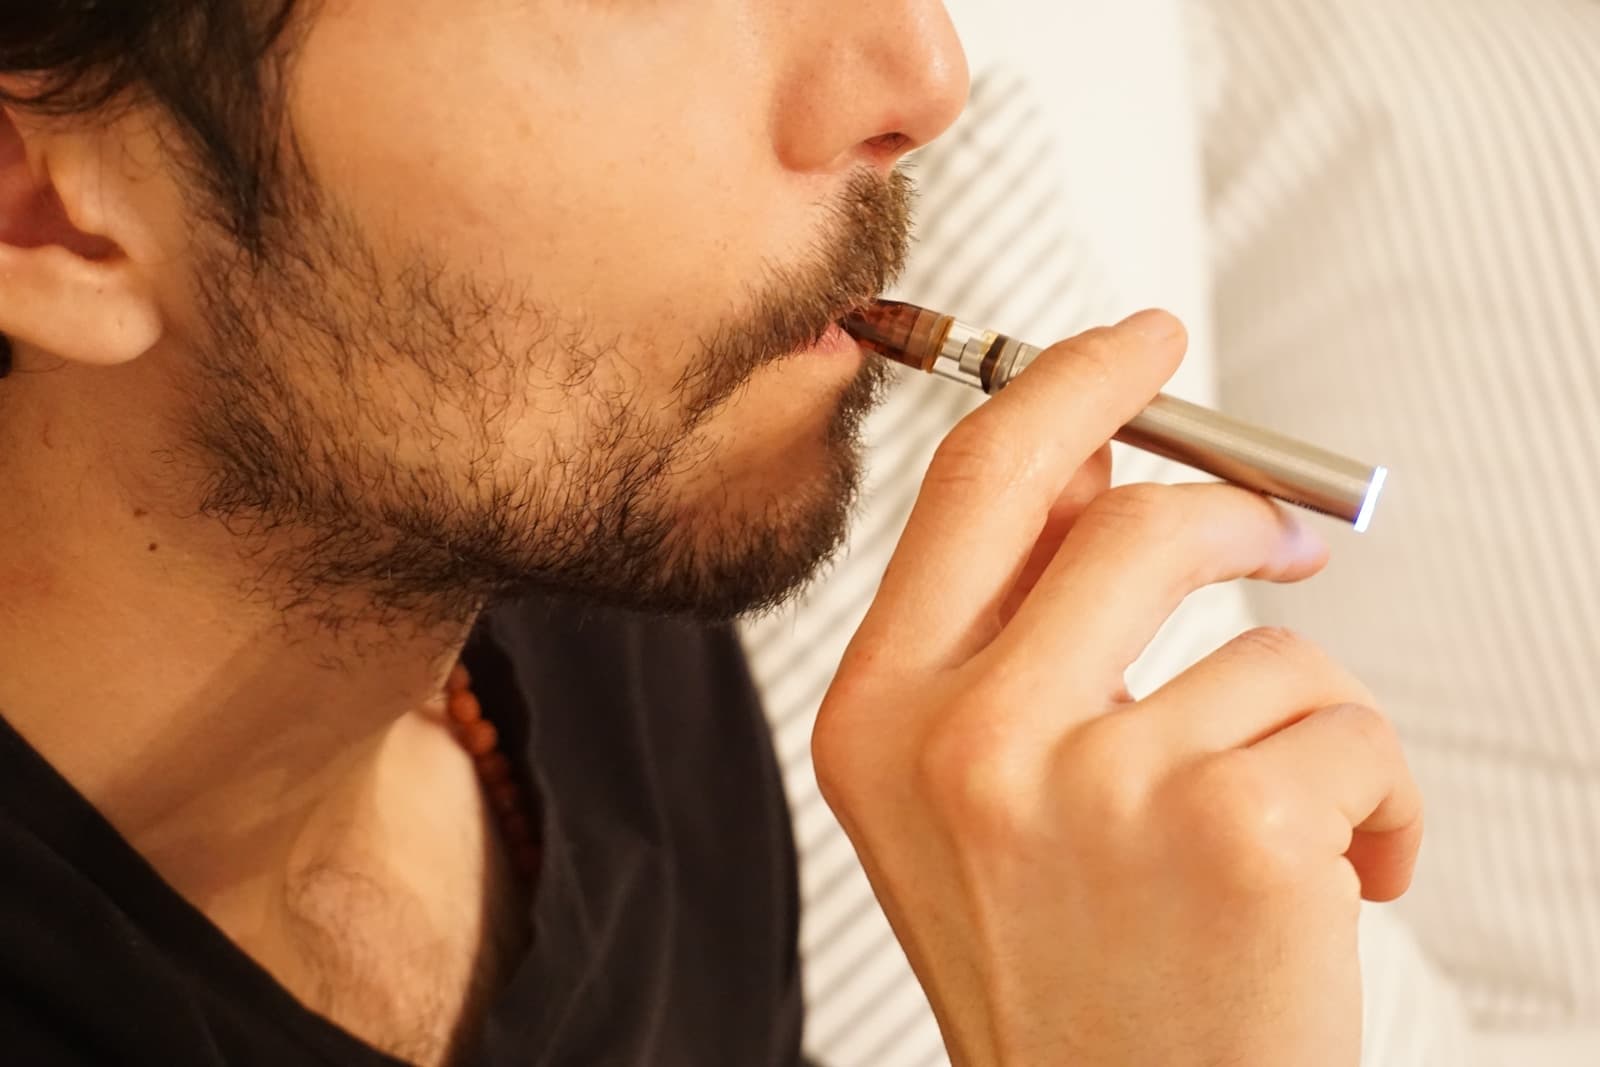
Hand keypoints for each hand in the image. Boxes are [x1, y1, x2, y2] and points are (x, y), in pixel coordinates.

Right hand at [814, 310, 1421, 1066]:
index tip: (1141, 339)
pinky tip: (1341, 882)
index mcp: (877, 718)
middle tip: (1288, 534)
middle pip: (1130, 519)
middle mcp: (960, 743)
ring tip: (1299, 813)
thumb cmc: (1064, 971)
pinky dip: (1380, 795)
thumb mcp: (979, 795)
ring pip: (1268, 638)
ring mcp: (1091, 786)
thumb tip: (1096, 461)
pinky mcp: (1230, 833)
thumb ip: (1013, 626)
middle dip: (1235, 506)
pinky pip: (1351, 726)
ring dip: (1312, 716)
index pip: (979, 482)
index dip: (1070, 384)